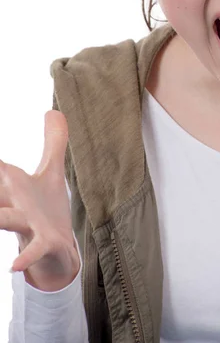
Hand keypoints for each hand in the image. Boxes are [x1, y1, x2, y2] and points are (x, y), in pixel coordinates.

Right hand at [0, 110, 79, 291]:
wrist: (56, 253)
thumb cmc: (48, 210)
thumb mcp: (52, 172)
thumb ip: (53, 142)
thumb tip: (52, 110)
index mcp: (14, 184)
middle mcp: (14, 203)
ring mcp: (28, 224)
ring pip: (8, 219)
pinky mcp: (44, 242)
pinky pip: (34, 249)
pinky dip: (26, 256)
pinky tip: (14, 266)